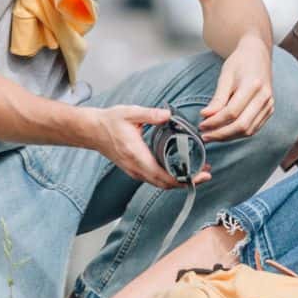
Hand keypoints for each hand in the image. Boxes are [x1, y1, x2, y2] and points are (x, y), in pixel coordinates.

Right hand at [87, 105, 211, 189]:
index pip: (163, 175)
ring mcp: (134, 171)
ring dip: (180, 181)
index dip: (183, 179)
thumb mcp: (130, 112)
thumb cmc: (109, 122)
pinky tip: (182, 169)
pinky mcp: (134, 169)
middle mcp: (136, 168)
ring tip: (199, 172)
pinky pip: (155, 179)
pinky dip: (170, 178)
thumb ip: (150, 114)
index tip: (200, 175)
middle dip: (187, 181)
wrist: (91, 131)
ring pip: (160, 184)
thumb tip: (168, 115)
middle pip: (165, 184)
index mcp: (136, 155)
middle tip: (207, 173)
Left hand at [200, 38, 275, 141]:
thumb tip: (206, 116)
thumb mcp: (225, 76)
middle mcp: (264, 97)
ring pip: (249, 130)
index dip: (215, 122)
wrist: (258, 54)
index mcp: (253, 85)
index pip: (232, 112)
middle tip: (204, 135)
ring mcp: (269, 104)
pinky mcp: (269, 109)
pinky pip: (254, 128)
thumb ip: (217, 98)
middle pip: (242, 125)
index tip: (201, 125)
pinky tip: (225, 132)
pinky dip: (239, 133)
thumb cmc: (241, 62)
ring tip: (213, 135)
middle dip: (221, 134)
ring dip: (229, 136)